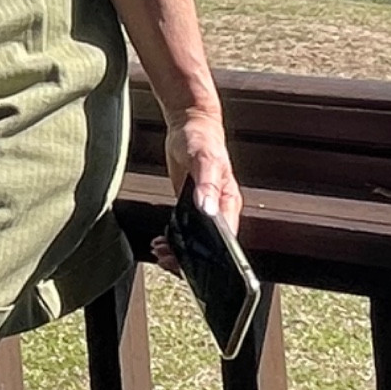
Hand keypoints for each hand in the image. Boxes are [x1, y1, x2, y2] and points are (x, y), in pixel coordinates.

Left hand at [151, 115, 241, 269]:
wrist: (190, 124)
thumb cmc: (201, 138)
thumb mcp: (203, 158)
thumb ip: (207, 183)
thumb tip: (208, 208)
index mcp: (230, 202)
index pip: (227, 239)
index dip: (213, 257)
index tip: (193, 264)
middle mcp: (220, 209)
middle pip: (212, 247)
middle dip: (192, 259)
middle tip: (168, 260)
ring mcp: (205, 210)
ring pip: (198, 243)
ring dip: (180, 253)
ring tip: (160, 252)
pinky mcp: (190, 207)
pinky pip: (186, 232)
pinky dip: (174, 241)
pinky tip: (161, 243)